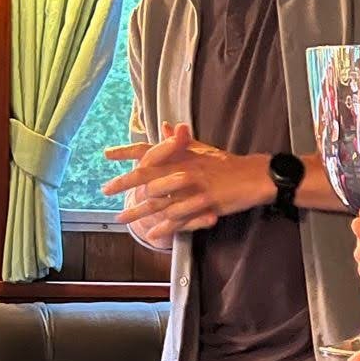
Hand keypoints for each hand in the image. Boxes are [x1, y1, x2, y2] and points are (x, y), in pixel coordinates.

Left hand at [101, 123, 270, 235]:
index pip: (150, 150)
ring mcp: (193, 188)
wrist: (254, 176)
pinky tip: (152, 234)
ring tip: (121, 218)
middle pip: (148, 175)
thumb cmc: (227, 164)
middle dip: (124, 183)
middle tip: (105, 190)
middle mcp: (184, 168)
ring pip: (159, 201)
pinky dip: (165, 227)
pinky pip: (180, 219)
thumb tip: (166, 126)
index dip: (127, 152)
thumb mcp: (203, 150)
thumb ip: (181, 142)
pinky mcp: (203, 204)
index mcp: (182, 154)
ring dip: (138, 211)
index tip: (107, 155)